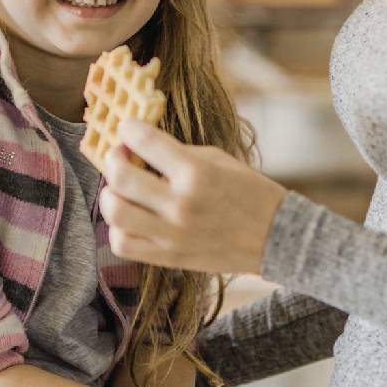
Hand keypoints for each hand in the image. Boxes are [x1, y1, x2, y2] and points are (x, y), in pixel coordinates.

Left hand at [98, 119, 286, 274]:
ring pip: (114, 212)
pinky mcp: (169, 257)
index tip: (128, 129)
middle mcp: (181, 204)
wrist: (276, 237)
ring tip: (120, 190)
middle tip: (120, 156)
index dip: (128, 129)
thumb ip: (178, 153)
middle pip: (119, 177)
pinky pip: (123, 244)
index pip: (142, 140)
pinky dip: (118, 228)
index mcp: (196, 172)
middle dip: (113, 159)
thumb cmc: (249, 192)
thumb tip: (139, 148)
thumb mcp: (219, 160)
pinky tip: (130, 218)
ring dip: (110, 194)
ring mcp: (172, 234)